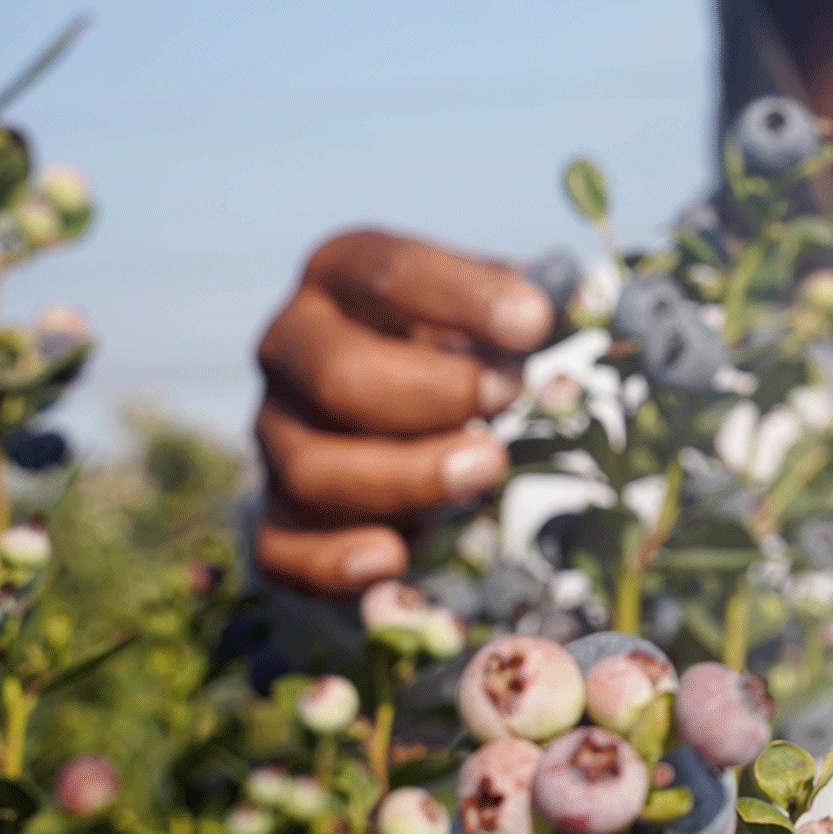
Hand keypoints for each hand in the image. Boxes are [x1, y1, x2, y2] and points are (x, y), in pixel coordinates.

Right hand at [253, 230, 553, 596]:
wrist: (399, 413)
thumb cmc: (456, 346)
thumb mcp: (485, 312)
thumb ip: (519, 315)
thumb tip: (559, 314)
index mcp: (341, 276)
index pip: (389, 273)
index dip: (463, 298)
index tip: (533, 323)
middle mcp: (291, 348)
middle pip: (338, 374)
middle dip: (432, 393)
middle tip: (507, 399)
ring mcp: (276, 433)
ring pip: (314, 467)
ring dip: (406, 476)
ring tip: (485, 469)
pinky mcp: (274, 513)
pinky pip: (282, 547)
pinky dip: (335, 560)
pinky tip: (393, 558)